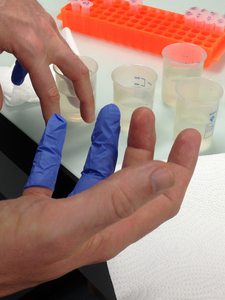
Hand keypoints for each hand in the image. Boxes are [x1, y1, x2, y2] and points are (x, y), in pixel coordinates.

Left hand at [0, 0, 94, 122]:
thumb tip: (0, 102)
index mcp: (32, 48)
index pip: (48, 89)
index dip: (52, 111)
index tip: (54, 124)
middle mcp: (46, 37)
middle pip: (78, 72)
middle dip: (86, 96)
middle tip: (88, 114)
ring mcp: (47, 26)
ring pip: (69, 58)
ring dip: (71, 79)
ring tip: (69, 95)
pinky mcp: (43, 19)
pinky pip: (54, 45)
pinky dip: (51, 61)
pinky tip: (33, 68)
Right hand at [0, 104, 200, 295]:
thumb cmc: (9, 253)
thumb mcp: (69, 223)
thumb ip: (117, 201)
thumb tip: (162, 177)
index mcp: (110, 229)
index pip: (161, 199)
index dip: (179, 169)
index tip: (186, 139)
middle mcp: (95, 222)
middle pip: (133, 181)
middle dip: (143, 145)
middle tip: (144, 117)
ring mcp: (69, 213)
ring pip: (99, 172)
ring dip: (107, 143)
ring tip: (110, 117)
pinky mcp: (44, 205)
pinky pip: (58, 170)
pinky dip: (60, 149)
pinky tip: (59, 132)